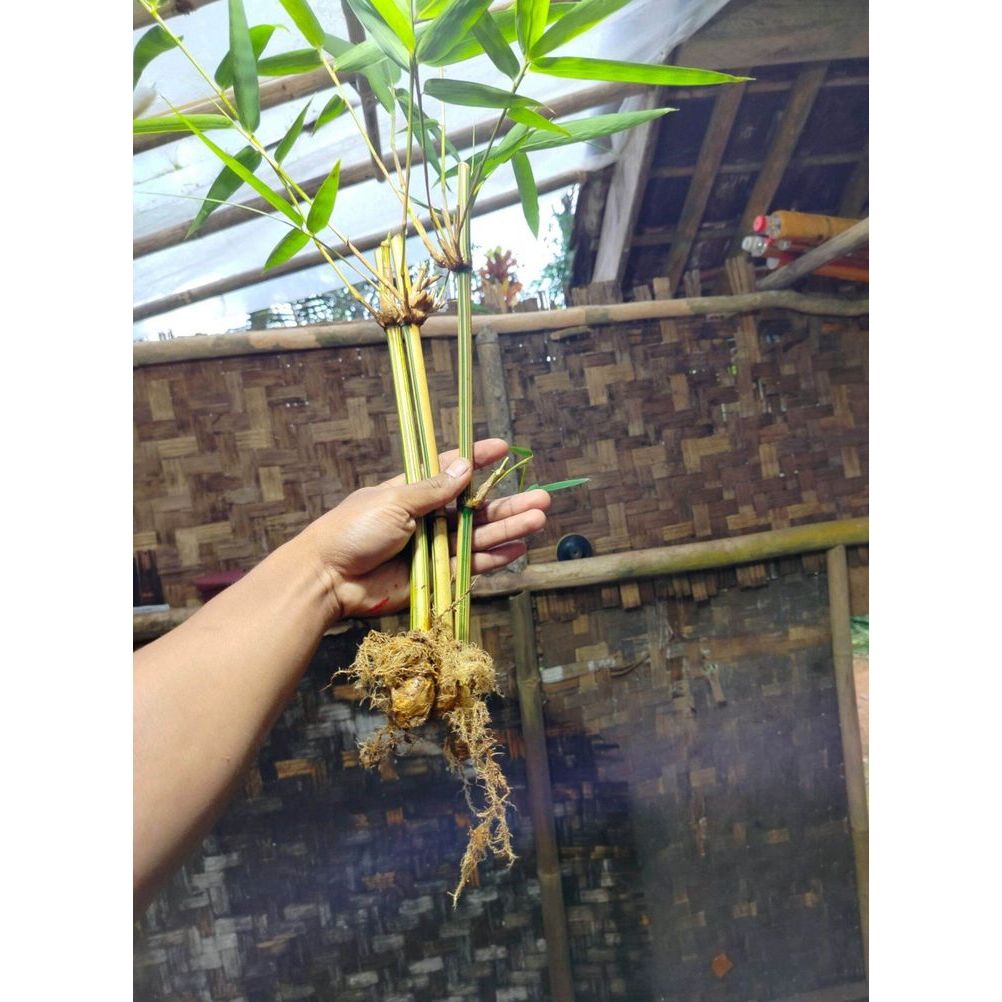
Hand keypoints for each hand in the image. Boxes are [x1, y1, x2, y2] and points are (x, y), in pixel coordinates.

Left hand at [300, 439, 550, 620]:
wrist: (329, 579)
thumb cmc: (352, 531)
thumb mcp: (393, 501)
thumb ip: (432, 489)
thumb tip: (464, 467)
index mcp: (412, 493)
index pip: (450, 471)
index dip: (477, 460)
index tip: (502, 448)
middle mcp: (427, 519)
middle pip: (475, 509)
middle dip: (508, 502)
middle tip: (542, 496)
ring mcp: (433, 548)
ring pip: (479, 536)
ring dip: (509, 527)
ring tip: (539, 517)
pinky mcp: (435, 577)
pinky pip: (472, 565)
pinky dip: (496, 558)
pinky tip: (519, 547)